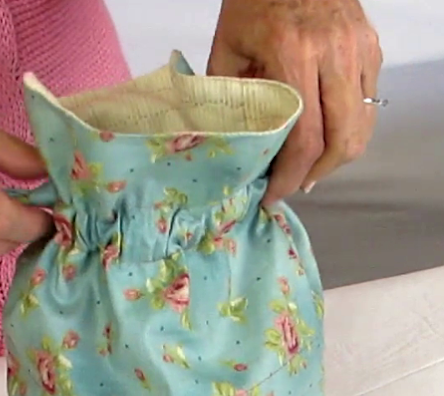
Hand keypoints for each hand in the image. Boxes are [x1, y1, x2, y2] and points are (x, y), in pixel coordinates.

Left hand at [207, 0, 382, 201]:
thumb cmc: (253, 2)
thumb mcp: (227, 49)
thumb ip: (220, 99)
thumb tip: (206, 146)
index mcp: (292, 55)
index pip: (304, 137)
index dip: (290, 175)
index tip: (274, 193)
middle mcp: (333, 54)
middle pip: (341, 139)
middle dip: (318, 174)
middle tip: (295, 184)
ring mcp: (358, 50)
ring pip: (362, 126)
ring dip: (337, 157)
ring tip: (311, 168)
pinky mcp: (371, 48)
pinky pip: (368, 104)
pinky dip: (349, 129)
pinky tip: (327, 135)